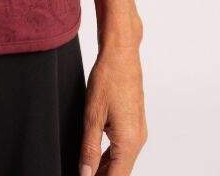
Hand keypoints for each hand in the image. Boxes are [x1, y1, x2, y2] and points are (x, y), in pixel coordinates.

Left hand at [79, 38, 147, 174]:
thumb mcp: (92, 116)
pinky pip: (123, 148)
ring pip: (121, 160)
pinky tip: (95, 158)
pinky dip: (110, 156)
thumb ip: (89, 148)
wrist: (121, 55)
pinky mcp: (134, 123)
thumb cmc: (108, 79)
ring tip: (85, 171)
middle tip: (82, 174)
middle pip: (120, 171)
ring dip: (105, 168)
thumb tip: (85, 173)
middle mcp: (138, 140)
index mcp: (129, 142)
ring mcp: (138, 131)